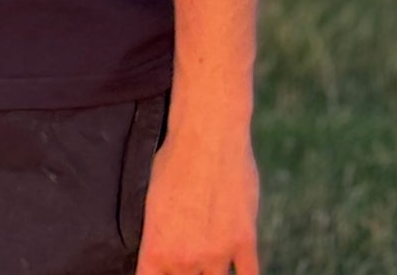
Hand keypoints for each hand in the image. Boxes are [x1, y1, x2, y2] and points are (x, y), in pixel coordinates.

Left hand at [134, 123, 259, 273]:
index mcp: (156, 247)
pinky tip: (239, 273)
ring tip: (207, 263)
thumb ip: (159, 232)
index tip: (158, 271)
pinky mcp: (244, 242)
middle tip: (186, 260)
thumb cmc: (173, 158)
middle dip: (181, 274)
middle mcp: (185, 258)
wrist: (206, 137)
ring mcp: (217, 253)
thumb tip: (163, 243)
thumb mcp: (152, 197)